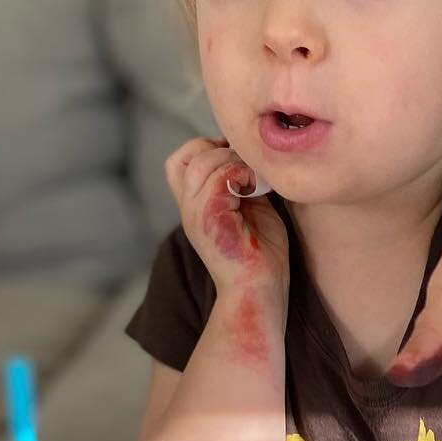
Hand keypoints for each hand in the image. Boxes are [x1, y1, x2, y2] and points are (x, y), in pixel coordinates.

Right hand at [164, 136, 288, 294]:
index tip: (237, 160)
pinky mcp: (210, 219)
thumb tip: (249, 156)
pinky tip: (255, 187)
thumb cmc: (261, 255)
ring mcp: (196, 214)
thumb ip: (241, 183)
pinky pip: (219, 177)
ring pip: (203, 162)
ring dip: (233, 161)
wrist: (260, 291)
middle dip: (221, 151)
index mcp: (194, 206)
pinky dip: (240, 172)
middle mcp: (189, 209)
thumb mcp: (250, 208)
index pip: (180, 161)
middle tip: (248, 169)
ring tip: (253, 179)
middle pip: (187, 156)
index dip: (206, 149)